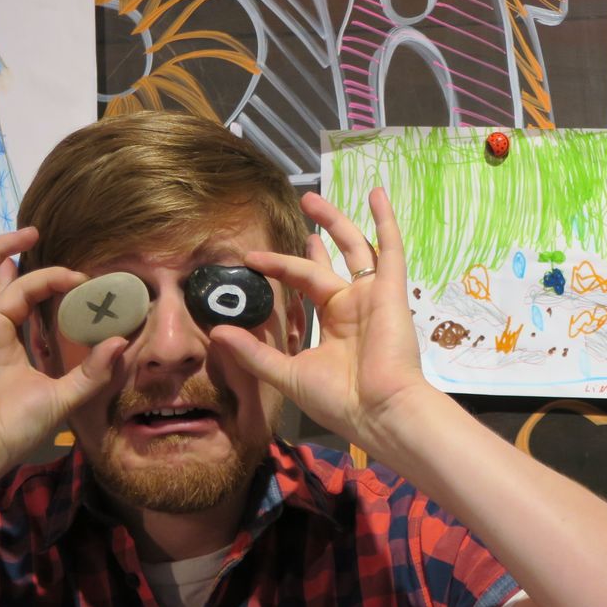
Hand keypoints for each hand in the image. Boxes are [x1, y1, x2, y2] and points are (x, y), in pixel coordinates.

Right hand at [0, 215, 124, 484]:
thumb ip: (93, 370)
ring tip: (26, 231)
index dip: (53, 283)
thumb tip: (121, 340)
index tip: (83, 280)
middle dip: (24, 259)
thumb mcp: (64, 397)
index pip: (28, 300)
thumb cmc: (13, 430)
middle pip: (4, 282)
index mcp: (7, 345)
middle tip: (44, 240)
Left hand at [212, 187, 431, 447]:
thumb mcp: (287, 374)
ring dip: (335, 221)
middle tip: (300, 212)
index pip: (305, 284)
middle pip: (330, 261)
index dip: (281, 267)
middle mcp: (353, 305)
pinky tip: (376, 195)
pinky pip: (389, 249)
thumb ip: (255, 352)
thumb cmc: (339, 400)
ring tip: (312, 198)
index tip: (254, 258)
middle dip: (315, 237)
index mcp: (334, 323)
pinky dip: (385, 221)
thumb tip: (216, 333)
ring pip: (354, 247)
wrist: (379, 411)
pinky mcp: (390, 291)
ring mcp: (372, 295)